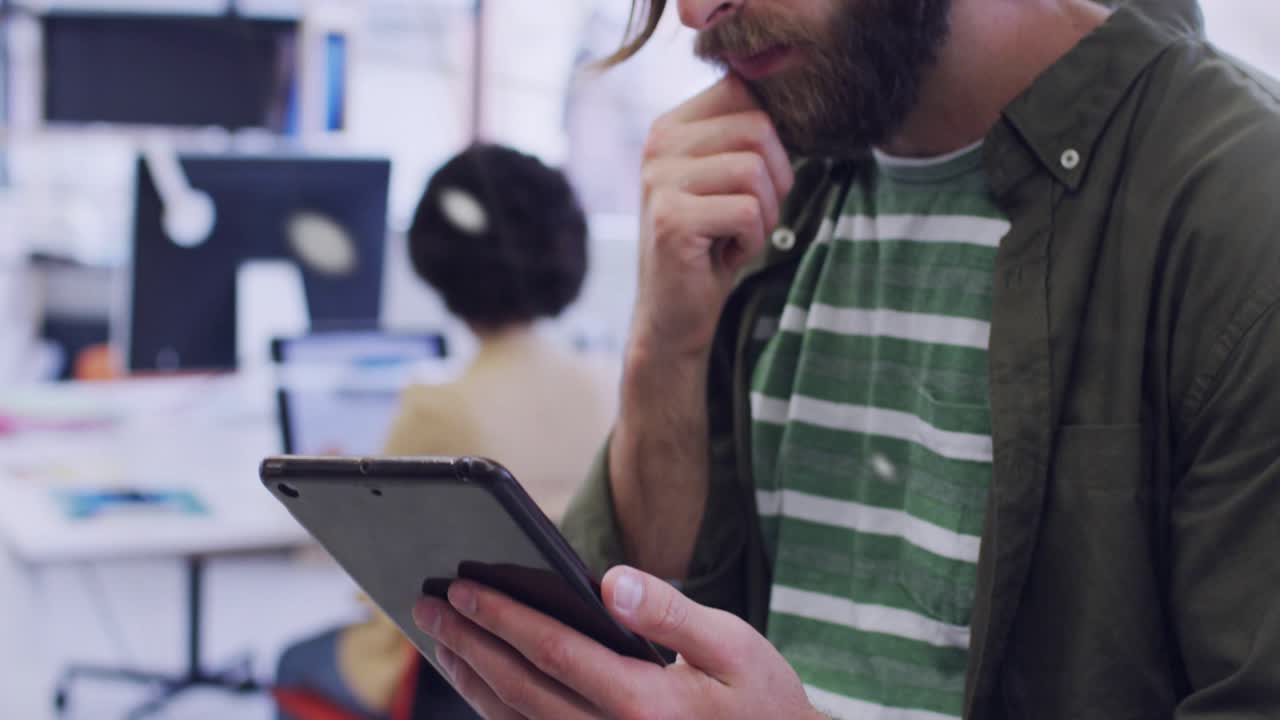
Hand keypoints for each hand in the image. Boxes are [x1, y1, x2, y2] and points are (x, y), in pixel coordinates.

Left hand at [413, 565, 821, 719]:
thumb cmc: (760, 699)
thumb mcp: (734, 644)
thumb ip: (669, 610)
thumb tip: (608, 581)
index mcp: (645, 705)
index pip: (552, 653)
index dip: (502, 617)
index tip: (462, 587)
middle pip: (518, 690)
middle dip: (469, 644)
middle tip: (429, 606)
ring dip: (470, 680)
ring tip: (440, 640)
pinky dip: (496, 711)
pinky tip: (479, 684)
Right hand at [631, 73, 793, 360]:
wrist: (675, 313)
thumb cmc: (713, 244)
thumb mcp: (727, 180)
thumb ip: (747, 136)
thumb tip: (800, 100)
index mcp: (671, 125)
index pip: (745, 90)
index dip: (773, 138)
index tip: (754, 182)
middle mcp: (658, 144)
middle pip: (758, 128)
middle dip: (774, 180)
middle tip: (749, 216)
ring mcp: (660, 181)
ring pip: (754, 172)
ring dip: (763, 215)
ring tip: (733, 236)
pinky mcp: (671, 220)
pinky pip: (747, 213)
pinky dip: (751, 241)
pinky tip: (723, 256)